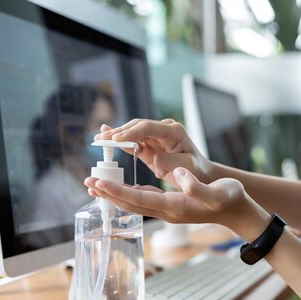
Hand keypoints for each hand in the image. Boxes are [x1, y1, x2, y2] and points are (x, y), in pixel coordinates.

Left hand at [85, 167, 270, 241]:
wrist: (237, 211)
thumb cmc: (229, 199)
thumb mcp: (217, 192)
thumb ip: (197, 186)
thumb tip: (179, 174)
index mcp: (174, 207)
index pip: (140, 199)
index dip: (118, 191)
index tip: (99, 183)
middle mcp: (167, 211)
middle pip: (131, 204)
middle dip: (108, 194)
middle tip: (88, 182)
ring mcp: (168, 210)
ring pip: (135, 203)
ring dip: (114, 195)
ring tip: (96, 186)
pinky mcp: (171, 206)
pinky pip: (144, 200)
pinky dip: (128, 194)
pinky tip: (121, 189)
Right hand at [95, 119, 213, 186]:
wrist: (201, 173)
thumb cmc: (197, 171)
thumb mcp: (188, 167)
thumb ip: (171, 162)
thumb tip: (154, 160)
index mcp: (174, 132)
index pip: (148, 127)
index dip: (130, 132)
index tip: (115, 139)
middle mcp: (164, 129)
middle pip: (137, 126)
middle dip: (118, 132)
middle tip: (100, 138)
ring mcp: (156, 136)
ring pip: (133, 132)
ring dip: (116, 135)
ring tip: (98, 138)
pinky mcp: (151, 145)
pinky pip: (133, 140)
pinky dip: (120, 140)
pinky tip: (106, 137)